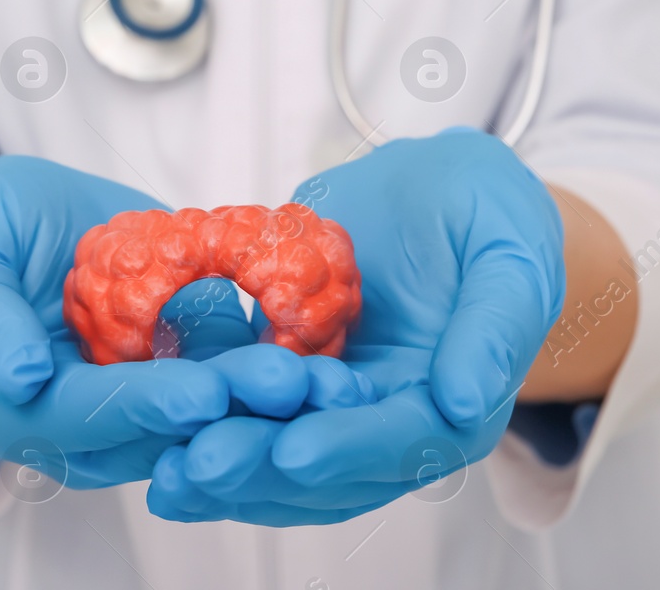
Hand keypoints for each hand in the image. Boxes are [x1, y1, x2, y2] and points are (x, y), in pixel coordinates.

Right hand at [0, 156, 349, 488]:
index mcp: (28, 412)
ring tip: (330, 378)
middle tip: (292, 385)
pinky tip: (334, 358)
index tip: (202, 392)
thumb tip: (23, 376)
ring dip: (273, 401)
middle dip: (232, 410)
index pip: (91, 418)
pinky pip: (241, 382)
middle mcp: (93, 431)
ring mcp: (149, 408)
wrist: (31, 231)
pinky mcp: (192, 379)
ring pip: (215, 417)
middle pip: (168, 431)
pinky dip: (286, 370)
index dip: (146, 405)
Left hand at [147, 129, 565, 524]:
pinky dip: (199, 428)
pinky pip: (240, 415)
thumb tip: (469, 402)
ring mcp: (331, 411)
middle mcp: (388, 426)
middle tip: (199, 464)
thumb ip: (496, 325)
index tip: (294, 450)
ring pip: (275, 457)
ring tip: (165, 469)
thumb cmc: (487, 211)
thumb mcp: (511, 248)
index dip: (349, 449)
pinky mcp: (284, 384)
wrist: (434, 189)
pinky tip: (148, 435)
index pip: (402, 444)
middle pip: (327, 469)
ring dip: (221, 470)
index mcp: (454, 409)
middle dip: (261, 470)